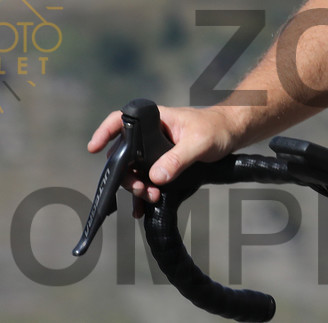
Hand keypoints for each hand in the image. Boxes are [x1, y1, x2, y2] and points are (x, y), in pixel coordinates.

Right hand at [85, 105, 238, 205]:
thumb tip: (155, 177)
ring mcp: (156, 149)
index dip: (105, 132)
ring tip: (151, 198)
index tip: (94, 148)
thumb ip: (178, 158)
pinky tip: (144, 208)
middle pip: (124, 153)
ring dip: (137, 186)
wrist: (234, 133)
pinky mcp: (164, 162)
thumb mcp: (200, 143)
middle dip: (126, 175)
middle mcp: (151, 133)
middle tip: (141, 190)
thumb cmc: (218, 128)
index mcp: (156, 120)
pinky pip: (147, 178)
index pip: (122, 119)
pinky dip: (144, 192)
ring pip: (135, 169)